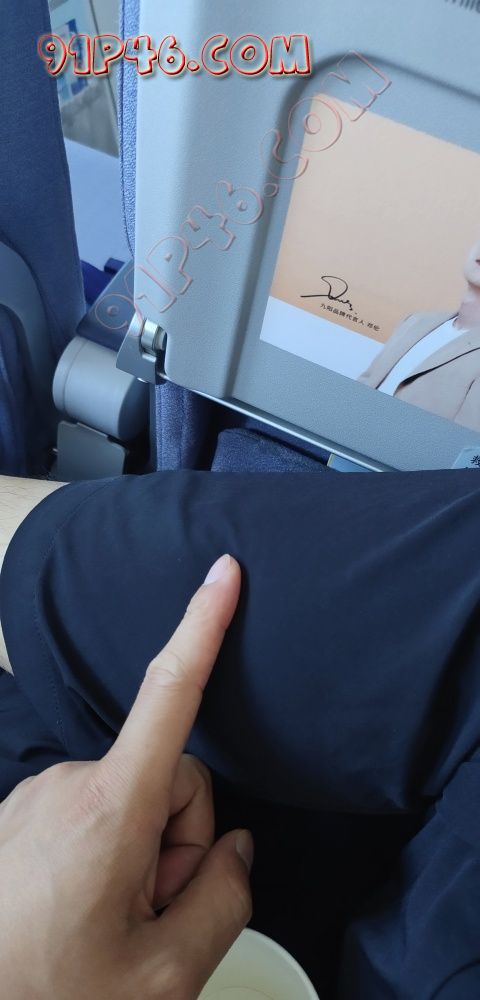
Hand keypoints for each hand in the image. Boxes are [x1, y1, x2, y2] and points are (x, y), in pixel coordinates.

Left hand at [0, 554, 252, 998]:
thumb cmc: (48, 999)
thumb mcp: (164, 977)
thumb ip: (223, 900)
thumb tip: (234, 850)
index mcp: (110, 810)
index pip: (171, 695)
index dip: (204, 628)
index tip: (224, 574)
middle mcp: (68, 785)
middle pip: (171, 779)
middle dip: (178, 840)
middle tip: (149, 915)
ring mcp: (38, 797)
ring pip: (131, 799)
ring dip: (138, 854)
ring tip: (107, 922)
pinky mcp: (21, 813)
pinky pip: (91, 811)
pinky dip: (104, 852)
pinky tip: (80, 910)